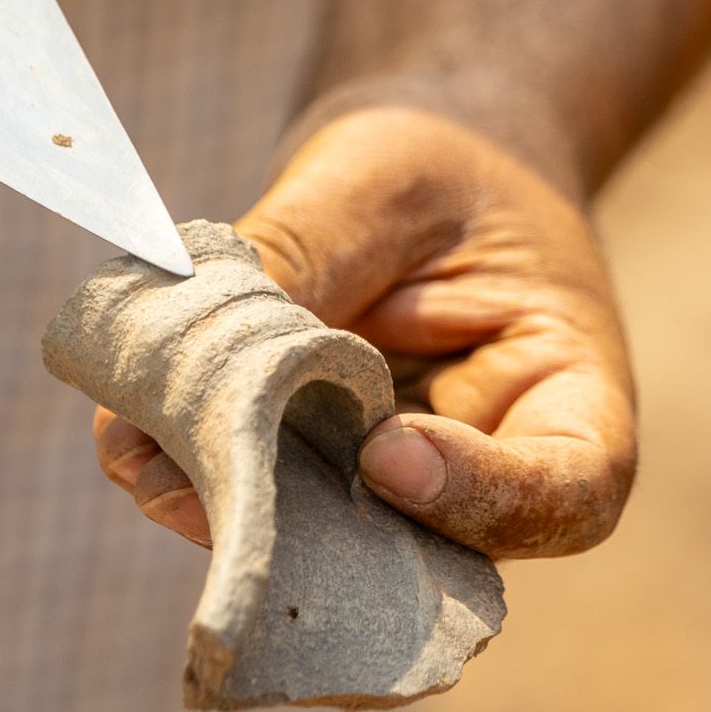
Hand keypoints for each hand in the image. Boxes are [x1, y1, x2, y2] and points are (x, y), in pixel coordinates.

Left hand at [93, 101, 637, 559]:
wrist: (430, 159)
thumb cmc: (440, 157)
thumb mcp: (386, 181)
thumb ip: (303, 260)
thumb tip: (172, 337)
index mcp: (572, 394)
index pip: (568, 489)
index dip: (479, 498)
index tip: (386, 456)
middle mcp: (501, 468)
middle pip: (440, 553)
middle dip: (323, 540)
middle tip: (214, 500)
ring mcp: (413, 491)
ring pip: (344, 550)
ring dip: (247, 521)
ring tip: (153, 469)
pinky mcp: (331, 481)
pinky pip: (279, 505)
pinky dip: (208, 484)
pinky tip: (138, 447)